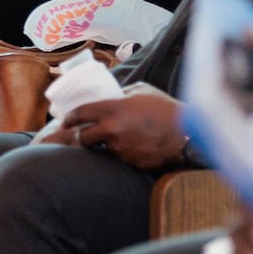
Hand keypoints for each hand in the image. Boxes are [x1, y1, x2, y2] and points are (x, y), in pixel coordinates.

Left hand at [62, 84, 183, 167]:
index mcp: (112, 109)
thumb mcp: (141, 91)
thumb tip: (109, 96)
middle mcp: (111, 130)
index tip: (66, 120)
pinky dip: (120, 152)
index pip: (80, 114)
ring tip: (114, 138)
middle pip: (81, 137)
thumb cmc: (164, 108)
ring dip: (103, 144)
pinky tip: (130, 146)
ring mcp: (120, 148)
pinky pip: (118, 157)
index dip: (69, 118)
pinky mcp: (129, 161)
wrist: (186, 132)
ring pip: (101, 149)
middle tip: (82, 133)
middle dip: (80, 136)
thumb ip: (121, 95)